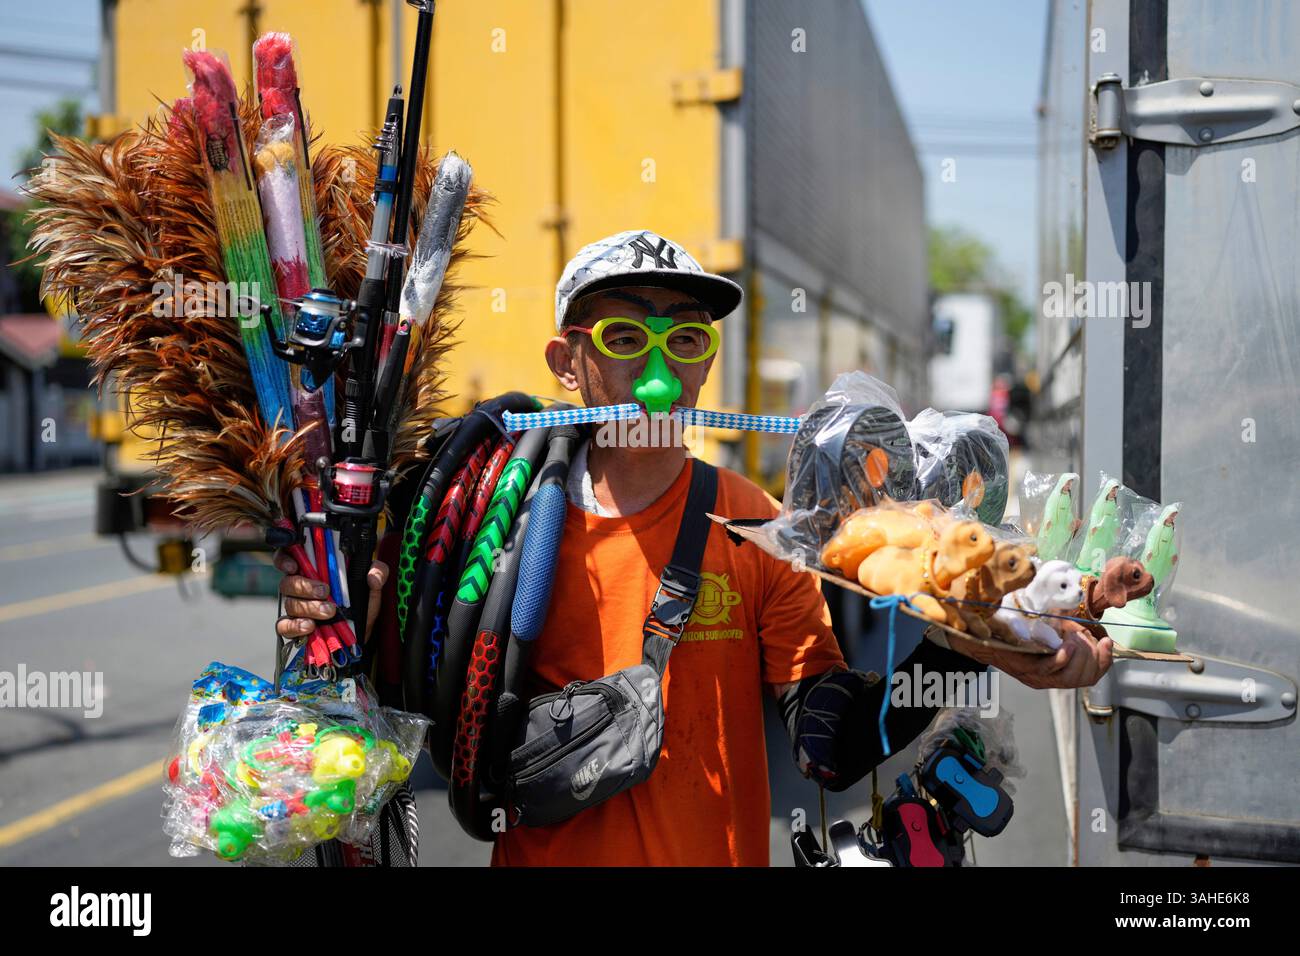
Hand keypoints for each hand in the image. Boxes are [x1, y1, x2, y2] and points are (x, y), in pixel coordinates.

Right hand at [273, 552, 387, 640]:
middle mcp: (300, 587)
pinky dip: (295, 625)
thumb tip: (373, 576)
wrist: (360, 635)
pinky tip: (310, 626)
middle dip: (305, 586)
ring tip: (328, 612)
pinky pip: (284, 625)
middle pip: (287, 581)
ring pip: (289, 603)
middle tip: (325, 592)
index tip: (294, 565)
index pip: (290, 557)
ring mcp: (295, 608)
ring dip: (308, 607)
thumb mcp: (373, 586)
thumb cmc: (360, 604)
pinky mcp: (293, 628)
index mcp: (314, 570)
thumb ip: (379, 572)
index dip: (285, 559)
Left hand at [957, 626, 1112, 688]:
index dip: (1104, 661)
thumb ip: (1067, 626)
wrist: (981, 631)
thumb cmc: (1014, 629)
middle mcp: (1049, 678)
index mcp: (1057, 671)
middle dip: (1092, 657)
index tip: (1107, 642)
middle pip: (1084, 677)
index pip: (1090, 676)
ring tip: (1074, 637)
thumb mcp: (1049, 628)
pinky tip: (1067, 645)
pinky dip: (1064, 658)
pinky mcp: (1025, 670)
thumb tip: (1085, 614)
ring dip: (1080, 655)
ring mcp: (1037, 677)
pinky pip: (1051, 670)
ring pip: (1071, 676)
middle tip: (1085, 638)